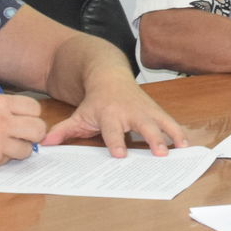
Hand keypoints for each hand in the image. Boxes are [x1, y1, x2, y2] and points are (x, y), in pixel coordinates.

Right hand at [0, 92, 46, 168]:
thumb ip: (6, 107)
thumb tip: (31, 117)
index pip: (35, 109)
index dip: (32, 116)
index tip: (24, 120)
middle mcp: (1, 121)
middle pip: (38, 129)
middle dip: (34, 134)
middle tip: (23, 136)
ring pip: (28, 149)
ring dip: (20, 149)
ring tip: (5, 145)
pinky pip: (10, 160)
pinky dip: (4, 158)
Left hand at [43, 71, 188, 156]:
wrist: (108, 76)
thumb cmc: (94, 102)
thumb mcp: (78, 114)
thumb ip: (63, 130)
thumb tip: (44, 143)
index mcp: (109, 114)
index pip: (112, 131)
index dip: (116, 142)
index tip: (120, 155)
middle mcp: (129, 112)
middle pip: (142, 126)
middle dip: (152, 139)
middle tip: (159, 153)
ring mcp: (145, 110)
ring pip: (161, 121)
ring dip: (171, 134)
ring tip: (181, 148)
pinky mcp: (155, 110)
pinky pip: (169, 120)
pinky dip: (178, 131)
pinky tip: (186, 144)